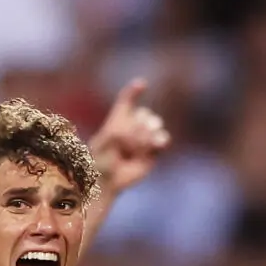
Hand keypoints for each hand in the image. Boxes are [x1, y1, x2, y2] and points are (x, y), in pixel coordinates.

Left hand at [89, 78, 169, 194]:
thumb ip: (127, 129)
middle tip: (124, 143)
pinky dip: (159, 140)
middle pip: (144, 113)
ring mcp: (145, 138)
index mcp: (118, 120)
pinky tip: (155, 145)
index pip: (127, 101)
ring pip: (155, 124)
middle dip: (137, 126)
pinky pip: (163, 139)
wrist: (107, 181)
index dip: (134, 91)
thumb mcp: (109, 139)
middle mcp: (133, 126)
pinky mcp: (154, 151)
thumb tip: (149, 134)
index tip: (141, 84)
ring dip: (146, 134)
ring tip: (135, 148)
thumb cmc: (101, 159)